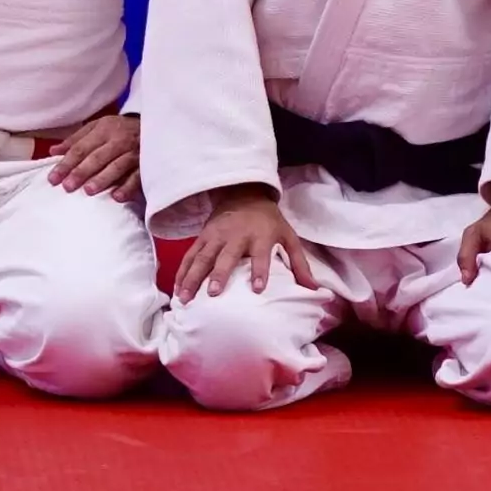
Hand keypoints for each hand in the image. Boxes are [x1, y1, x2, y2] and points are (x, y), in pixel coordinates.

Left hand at [43, 112, 141, 198]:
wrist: (154, 127)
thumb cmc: (120, 130)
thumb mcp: (98, 127)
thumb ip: (76, 140)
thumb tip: (54, 151)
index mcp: (104, 129)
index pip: (81, 148)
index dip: (67, 163)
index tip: (54, 178)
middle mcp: (119, 139)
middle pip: (97, 157)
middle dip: (81, 172)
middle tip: (67, 186)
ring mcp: (134, 152)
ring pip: (116, 166)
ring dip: (102, 179)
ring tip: (88, 191)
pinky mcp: (148, 164)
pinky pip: (137, 177)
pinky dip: (127, 187)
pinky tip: (117, 197)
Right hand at [170, 189, 304, 299]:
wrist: (243, 193)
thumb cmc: (269, 221)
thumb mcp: (288, 236)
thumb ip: (300, 263)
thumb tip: (314, 288)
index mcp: (260, 236)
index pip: (261, 255)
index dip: (260, 271)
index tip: (257, 289)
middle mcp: (236, 236)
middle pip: (226, 256)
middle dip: (219, 274)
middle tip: (212, 293)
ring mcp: (216, 236)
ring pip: (202, 257)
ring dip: (193, 277)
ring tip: (185, 298)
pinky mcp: (203, 236)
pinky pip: (190, 255)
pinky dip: (182, 271)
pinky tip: (177, 288)